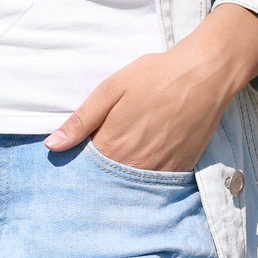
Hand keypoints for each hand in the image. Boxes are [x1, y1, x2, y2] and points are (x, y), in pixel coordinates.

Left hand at [44, 4, 257, 172]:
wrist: (205, 74)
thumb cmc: (155, 76)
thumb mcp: (111, 90)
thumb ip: (81, 121)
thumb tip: (52, 146)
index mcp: (111, 146)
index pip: (85, 168)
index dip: (81, 162)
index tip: (83, 153)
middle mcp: (134, 165)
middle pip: (108, 179)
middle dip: (102, 172)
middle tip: (108, 152)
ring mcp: (159, 170)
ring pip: (132, 184)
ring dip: (125, 175)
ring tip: (130, 153)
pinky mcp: (180, 168)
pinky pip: (157, 182)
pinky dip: (148, 176)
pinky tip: (149, 158)